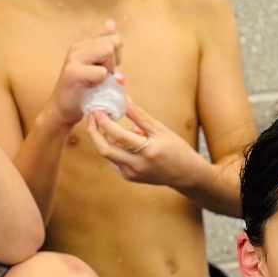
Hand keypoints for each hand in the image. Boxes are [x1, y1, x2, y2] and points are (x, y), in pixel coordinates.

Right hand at [48, 21, 121, 128]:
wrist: (63, 108)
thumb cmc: (84, 87)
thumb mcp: (96, 63)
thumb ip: (106, 47)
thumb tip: (116, 30)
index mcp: (83, 40)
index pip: (110, 27)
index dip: (116, 46)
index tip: (106, 61)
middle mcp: (77, 45)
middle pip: (114, 40)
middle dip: (115, 59)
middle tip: (102, 73)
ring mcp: (73, 57)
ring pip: (108, 51)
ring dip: (108, 69)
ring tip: (97, 79)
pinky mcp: (73, 72)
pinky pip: (101, 72)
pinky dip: (101, 82)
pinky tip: (91, 87)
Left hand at [85, 98, 203, 193]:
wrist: (186, 175)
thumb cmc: (178, 150)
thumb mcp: (161, 130)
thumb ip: (140, 116)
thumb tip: (124, 99)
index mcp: (148, 151)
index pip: (118, 135)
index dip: (104, 121)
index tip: (98, 110)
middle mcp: (137, 165)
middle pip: (104, 150)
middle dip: (94, 132)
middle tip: (91, 117)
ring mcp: (132, 174)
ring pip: (108, 154)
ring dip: (105, 139)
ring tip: (112, 125)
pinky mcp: (129, 177)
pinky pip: (115, 160)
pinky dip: (115, 147)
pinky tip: (124, 140)